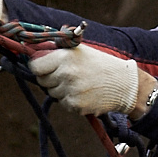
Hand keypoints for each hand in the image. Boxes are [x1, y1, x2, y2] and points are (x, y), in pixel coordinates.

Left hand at [30, 44, 157, 117]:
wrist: (124, 84)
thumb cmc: (101, 65)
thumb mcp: (80, 51)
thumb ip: (57, 51)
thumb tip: (33, 52)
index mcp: (65, 57)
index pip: (35, 66)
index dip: (39, 67)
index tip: (45, 68)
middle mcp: (66, 74)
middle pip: (42, 81)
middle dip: (51, 79)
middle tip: (68, 76)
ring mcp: (70, 91)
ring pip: (52, 93)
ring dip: (61, 90)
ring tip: (79, 84)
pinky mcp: (75, 105)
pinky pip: (63, 103)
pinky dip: (70, 100)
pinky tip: (84, 93)